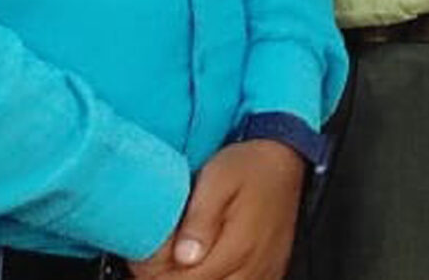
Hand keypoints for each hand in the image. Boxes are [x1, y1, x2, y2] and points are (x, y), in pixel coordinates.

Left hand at [131, 139, 305, 279]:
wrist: (285, 161)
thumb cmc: (250, 166)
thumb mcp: (218, 178)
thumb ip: (200, 218)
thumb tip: (183, 256)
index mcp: (239, 247)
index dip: (154, 272)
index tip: (143, 255)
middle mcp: (254, 267)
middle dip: (170, 277)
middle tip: (158, 256)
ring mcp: (263, 273)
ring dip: (192, 278)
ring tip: (179, 259)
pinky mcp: (267, 273)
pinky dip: (215, 278)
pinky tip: (204, 264)